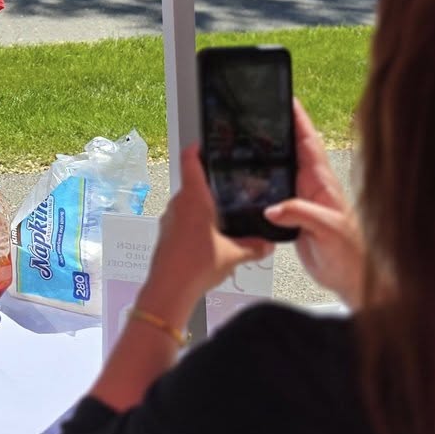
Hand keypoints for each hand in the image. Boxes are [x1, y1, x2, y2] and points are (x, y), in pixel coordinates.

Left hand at [135, 147, 275, 328]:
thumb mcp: (234, 254)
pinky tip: (210, 237)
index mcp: (194, 199)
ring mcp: (170, 218)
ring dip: (203, 206)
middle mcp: (178, 203)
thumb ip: (254, 246)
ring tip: (224, 216)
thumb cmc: (197, 265)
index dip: (197, 149)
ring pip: (188, 203)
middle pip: (193, 184)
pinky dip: (196, 222)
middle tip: (229, 187)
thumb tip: (267, 244)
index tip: (206, 144)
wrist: (170, 289)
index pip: (190, 162)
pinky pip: (183, 219)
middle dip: (210, 184)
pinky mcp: (167, 232)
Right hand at [264, 99, 366, 305]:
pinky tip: (251, 174)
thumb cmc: (351, 256)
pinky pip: (274, 189)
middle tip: (260, 108)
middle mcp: (312, 187)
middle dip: (279, 126)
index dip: (297, 119)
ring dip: (269, 151)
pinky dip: (262, 178)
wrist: (353, 280)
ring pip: (282, 167)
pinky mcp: (293, 215)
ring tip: (249, 134)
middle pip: (292, 149)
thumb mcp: (327, 231)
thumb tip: (273, 207)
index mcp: (322, 183)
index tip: (285, 99)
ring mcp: (303, 199)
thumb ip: (301, 214)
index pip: (308, 143)